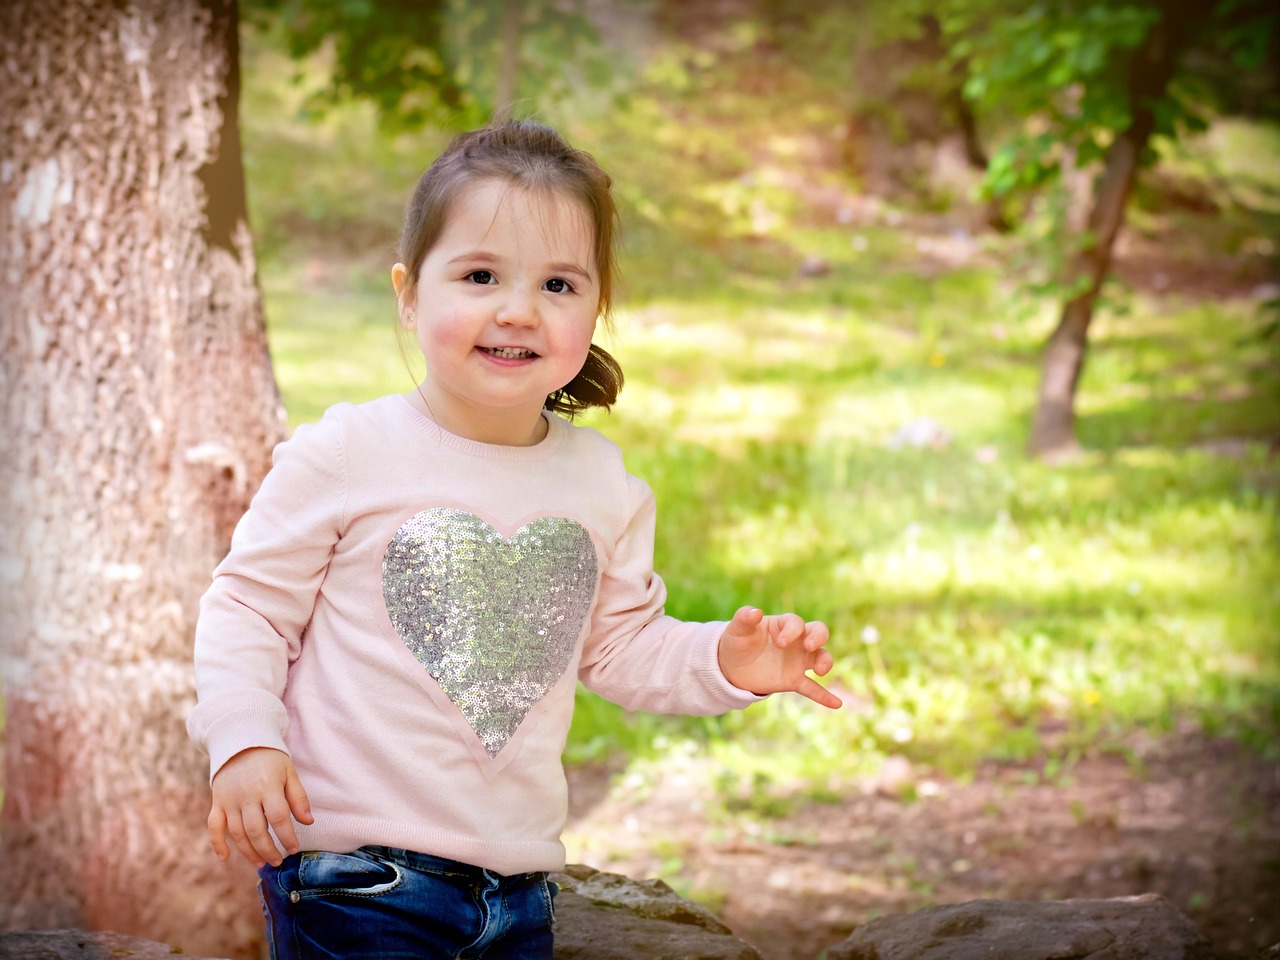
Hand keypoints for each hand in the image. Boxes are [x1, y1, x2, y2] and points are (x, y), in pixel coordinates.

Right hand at [208, 746, 313, 868]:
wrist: (240, 741)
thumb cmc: (270, 759)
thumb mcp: (289, 772)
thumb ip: (298, 797)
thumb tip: (308, 822)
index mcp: (268, 786)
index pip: (278, 817)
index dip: (287, 836)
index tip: (294, 849)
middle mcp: (247, 795)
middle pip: (256, 830)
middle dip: (268, 850)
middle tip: (277, 862)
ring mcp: (229, 800)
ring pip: (237, 833)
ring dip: (249, 851)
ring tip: (261, 863)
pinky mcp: (217, 802)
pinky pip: (214, 826)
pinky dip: (217, 844)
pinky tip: (226, 858)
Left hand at [718, 606, 841, 708]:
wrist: (732, 667)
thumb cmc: (737, 642)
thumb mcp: (737, 629)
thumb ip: (744, 618)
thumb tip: (755, 612)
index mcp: (783, 625)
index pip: (796, 623)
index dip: (792, 631)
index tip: (780, 642)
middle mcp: (795, 641)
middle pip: (818, 632)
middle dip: (818, 637)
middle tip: (809, 646)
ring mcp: (797, 661)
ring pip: (820, 657)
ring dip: (825, 662)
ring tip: (820, 671)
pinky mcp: (793, 680)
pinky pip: (812, 688)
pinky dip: (825, 696)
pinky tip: (836, 704)